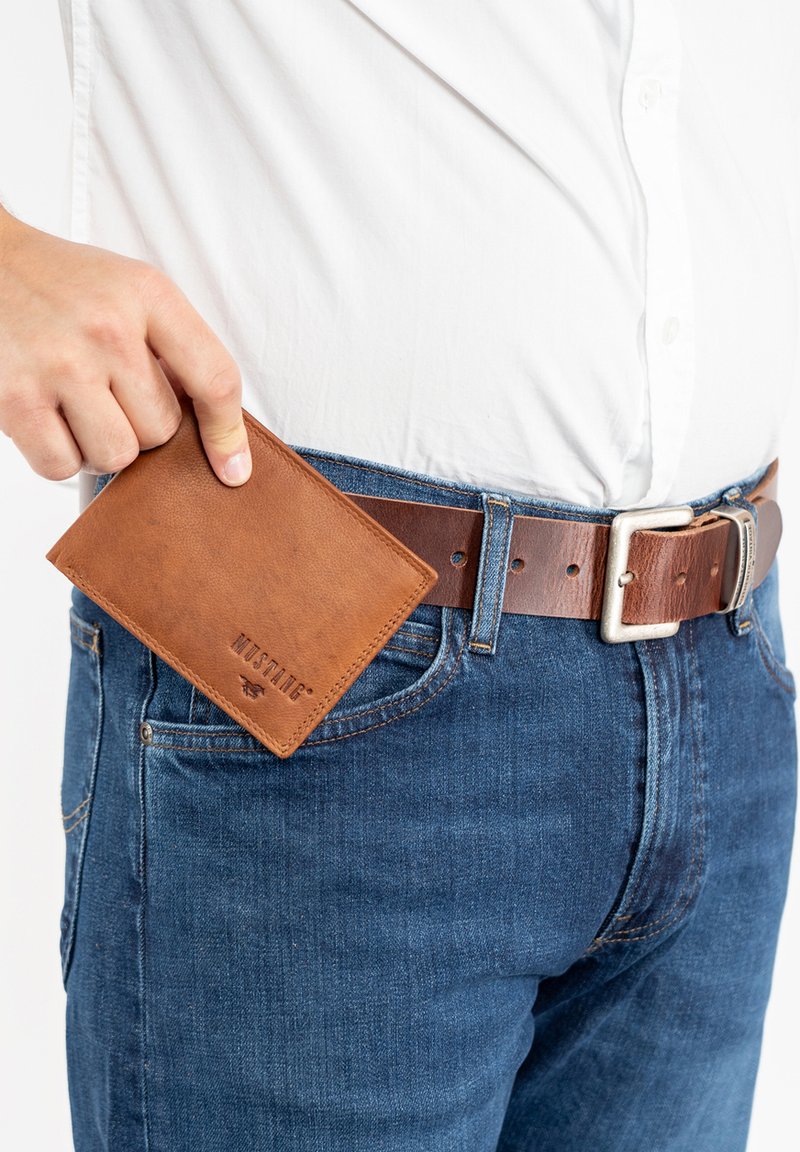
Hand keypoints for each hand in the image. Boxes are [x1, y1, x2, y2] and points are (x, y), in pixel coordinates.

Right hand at [0, 207, 251, 484]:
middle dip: (142, 426)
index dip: (227, 434)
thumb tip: (212, 427)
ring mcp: (60, 364)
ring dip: (102, 446)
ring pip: (118, 455)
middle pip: (162, 430)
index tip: (232, 469)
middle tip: (110, 396)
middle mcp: (108, 328)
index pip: (214, 378)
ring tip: (79, 409)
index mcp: (148, 295)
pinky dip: (60, 457)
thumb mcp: (130, 289)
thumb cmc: (62, 284)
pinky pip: (63, 466)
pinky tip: (49, 420)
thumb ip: (174, 347)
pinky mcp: (16, 398)